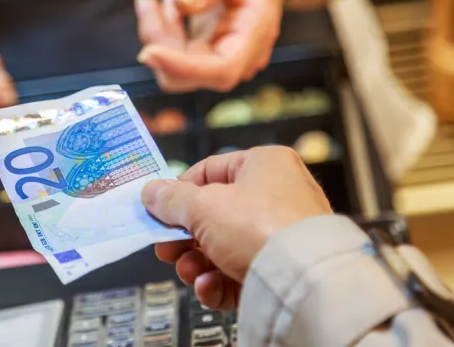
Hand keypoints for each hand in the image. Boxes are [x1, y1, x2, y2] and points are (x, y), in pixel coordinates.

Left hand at [136, 0, 308, 91]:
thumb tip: (183, 3)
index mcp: (257, 32)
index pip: (222, 69)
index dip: (184, 68)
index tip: (148, 51)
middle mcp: (241, 53)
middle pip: (192, 75)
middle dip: (160, 42)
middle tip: (148, 1)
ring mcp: (221, 55)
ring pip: (176, 69)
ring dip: (157, 35)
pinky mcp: (204, 51)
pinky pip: (173, 55)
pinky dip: (160, 31)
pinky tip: (169, 1)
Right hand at [142, 146, 331, 308]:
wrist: (303, 282)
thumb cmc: (260, 228)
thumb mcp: (204, 206)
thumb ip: (172, 200)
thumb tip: (151, 192)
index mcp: (264, 165)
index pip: (210, 171)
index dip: (180, 192)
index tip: (158, 211)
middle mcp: (277, 196)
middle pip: (213, 215)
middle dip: (185, 237)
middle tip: (166, 249)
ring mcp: (280, 236)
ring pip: (223, 247)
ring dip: (197, 263)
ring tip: (189, 272)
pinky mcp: (279, 271)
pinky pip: (239, 272)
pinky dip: (219, 282)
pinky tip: (211, 288)